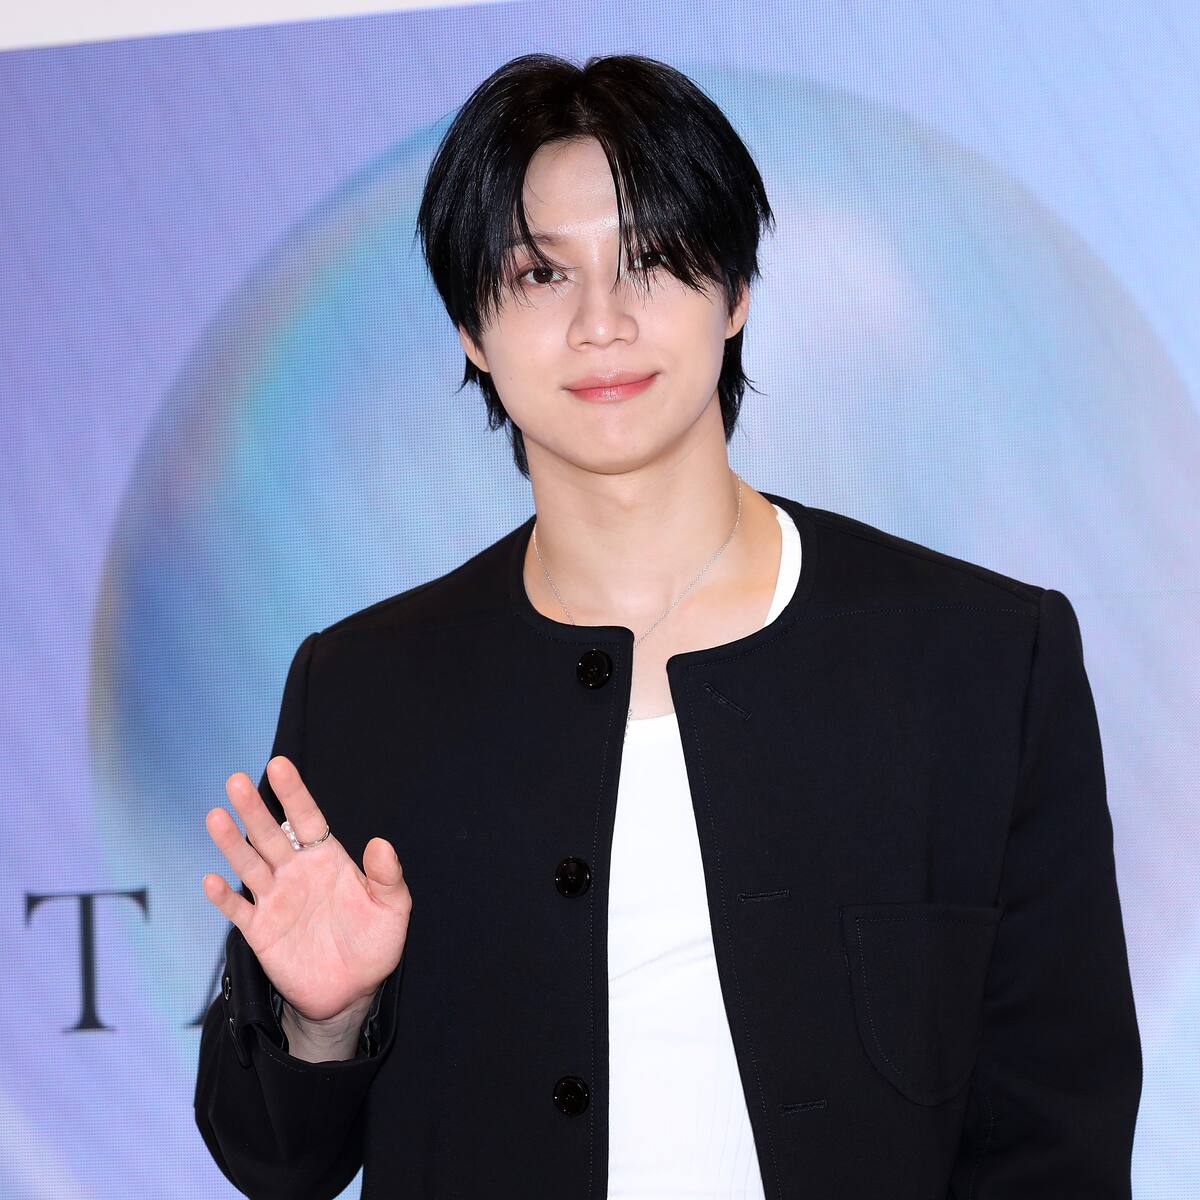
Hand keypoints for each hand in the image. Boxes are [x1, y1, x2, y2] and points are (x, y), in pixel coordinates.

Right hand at [202, 755, 411, 1024]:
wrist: (353, 991)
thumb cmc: (374, 942)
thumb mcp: (393, 907)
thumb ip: (387, 876)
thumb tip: (381, 843)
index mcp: (326, 859)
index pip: (307, 818)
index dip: (294, 793)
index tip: (280, 765)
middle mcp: (296, 872)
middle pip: (271, 834)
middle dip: (255, 809)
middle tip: (236, 780)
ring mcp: (276, 900)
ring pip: (249, 865)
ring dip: (232, 843)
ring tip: (216, 816)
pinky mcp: (261, 932)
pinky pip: (239, 911)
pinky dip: (224, 898)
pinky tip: (212, 880)